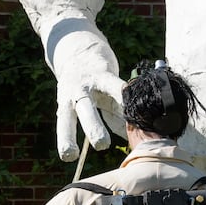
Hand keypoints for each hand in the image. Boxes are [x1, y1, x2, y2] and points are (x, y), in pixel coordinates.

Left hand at [48, 28, 126, 160]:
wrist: (77, 48)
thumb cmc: (85, 85)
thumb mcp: (90, 103)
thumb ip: (109, 119)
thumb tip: (130, 137)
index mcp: (65, 104)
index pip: (65, 125)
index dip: (66, 140)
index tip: (68, 156)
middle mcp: (75, 93)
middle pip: (83, 113)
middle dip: (93, 128)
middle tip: (101, 145)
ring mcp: (90, 81)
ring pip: (108, 96)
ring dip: (118, 112)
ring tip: (133, 123)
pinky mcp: (105, 71)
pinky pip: (119, 86)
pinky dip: (129, 97)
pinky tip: (140, 104)